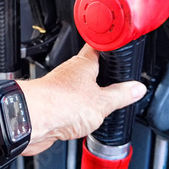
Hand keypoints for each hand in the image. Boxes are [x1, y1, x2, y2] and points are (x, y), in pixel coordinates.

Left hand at [17, 44, 146, 155]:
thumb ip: (121, 95)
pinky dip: (76, 111)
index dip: (110, 48)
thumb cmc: (60, 104)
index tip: (118, 47)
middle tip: (115, 83)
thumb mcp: (102, 102)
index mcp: (83, 64)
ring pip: (77, 88)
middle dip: (101, 77)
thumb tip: (137, 88)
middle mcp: (69, 73)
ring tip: (100, 105)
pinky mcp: (51, 105)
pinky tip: (82, 119)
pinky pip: (68, 105)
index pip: (99, 48)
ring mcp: (58, 89)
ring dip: (88, 96)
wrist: (30, 121)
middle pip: (89, 70)